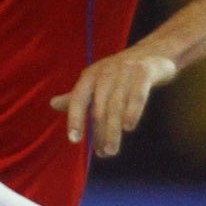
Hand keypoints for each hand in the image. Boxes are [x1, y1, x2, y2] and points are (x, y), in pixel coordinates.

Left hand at [50, 50, 177, 156]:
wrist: (153, 52)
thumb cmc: (120, 72)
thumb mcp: (96, 80)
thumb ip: (77, 95)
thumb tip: (52, 104)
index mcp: (90, 75)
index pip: (78, 99)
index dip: (75, 119)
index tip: (74, 140)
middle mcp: (105, 72)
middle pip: (99, 108)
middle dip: (99, 133)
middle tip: (103, 154)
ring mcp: (125, 71)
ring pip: (116, 106)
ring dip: (113, 131)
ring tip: (112, 150)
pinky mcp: (145, 72)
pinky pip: (137, 95)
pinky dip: (132, 112)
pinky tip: (128, 128)